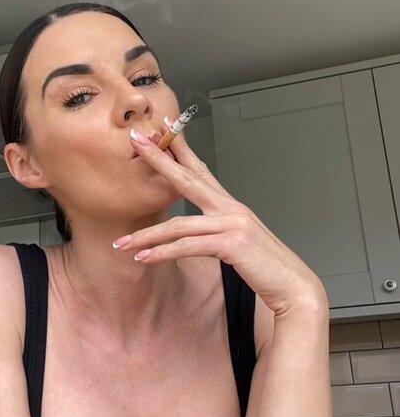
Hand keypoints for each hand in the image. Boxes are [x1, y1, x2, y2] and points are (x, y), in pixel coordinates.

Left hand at [113, 119, 326, 316]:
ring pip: (179, 223)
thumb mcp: (238, 243)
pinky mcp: (232, 244)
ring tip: (122, 243)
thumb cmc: (266, 268)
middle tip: (136, 142)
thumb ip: (217, 233)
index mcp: (231, 206)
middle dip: (159, 159)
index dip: (181, 148)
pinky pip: (189, 246)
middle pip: (187, 178)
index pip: (201, 170)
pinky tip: (145, 258)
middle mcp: (232, 208)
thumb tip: (194, 234)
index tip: (162, 129)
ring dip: (147, 235)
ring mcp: (233, 224)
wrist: (294, 287)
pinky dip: (164, 252)